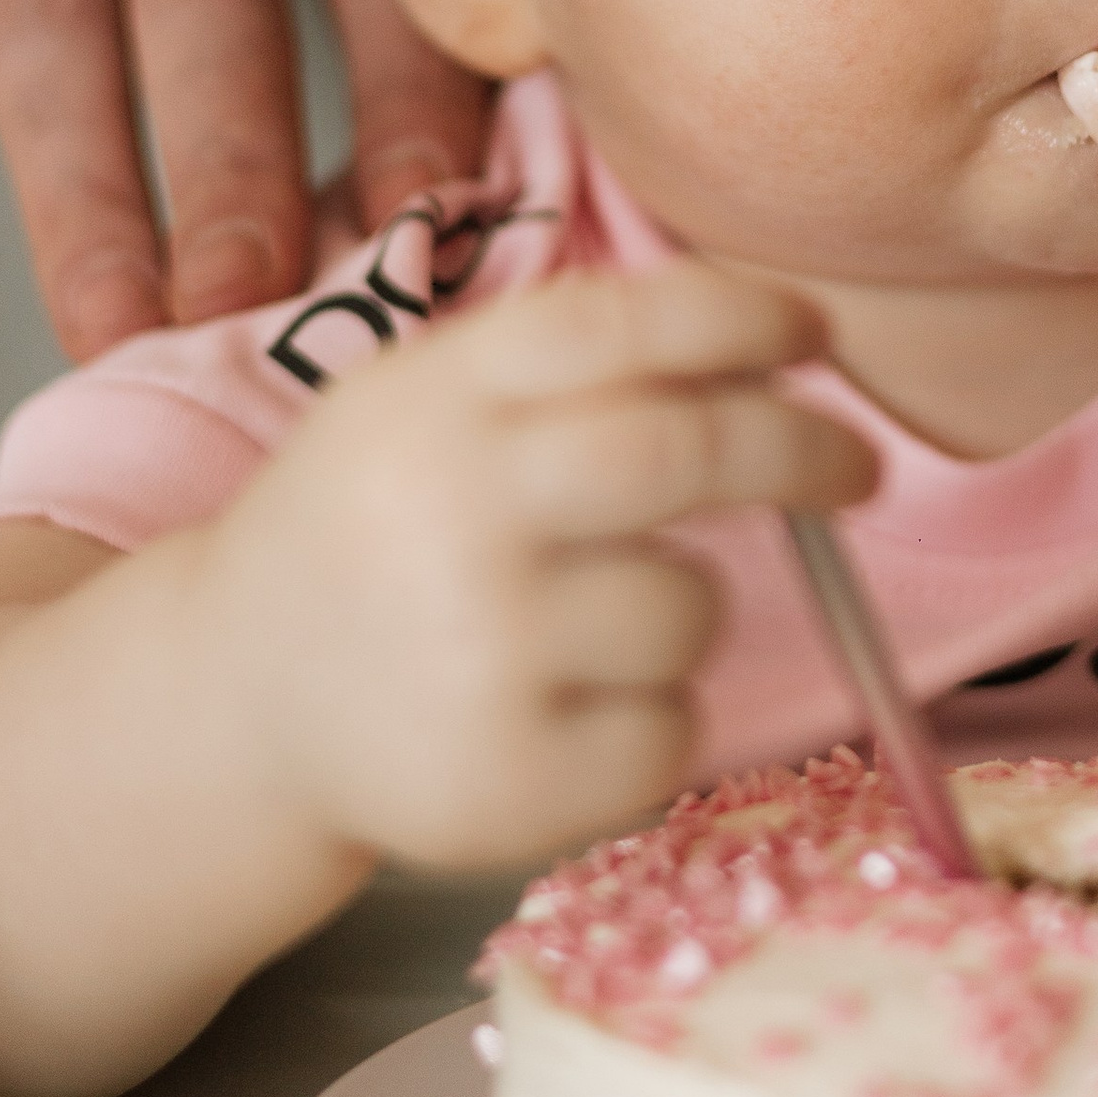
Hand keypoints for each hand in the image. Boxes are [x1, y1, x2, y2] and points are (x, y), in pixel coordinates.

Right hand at [205, 261, 877, 876]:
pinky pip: (668, 734)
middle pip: (679, 452)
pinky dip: (651, 720)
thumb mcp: (426, 406)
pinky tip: (557, 712)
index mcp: (436, 399)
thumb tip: (783, 350)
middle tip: (857, 468)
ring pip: (688, 609)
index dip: (740, 316)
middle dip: (799, 450)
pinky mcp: (504, 780)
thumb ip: (569, 366)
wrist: (241, 697)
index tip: (813, 332)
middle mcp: (450, 510)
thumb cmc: (379, 532)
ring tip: (585, 626)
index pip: (617, 324)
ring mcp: (476, 653)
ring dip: (683, 610)